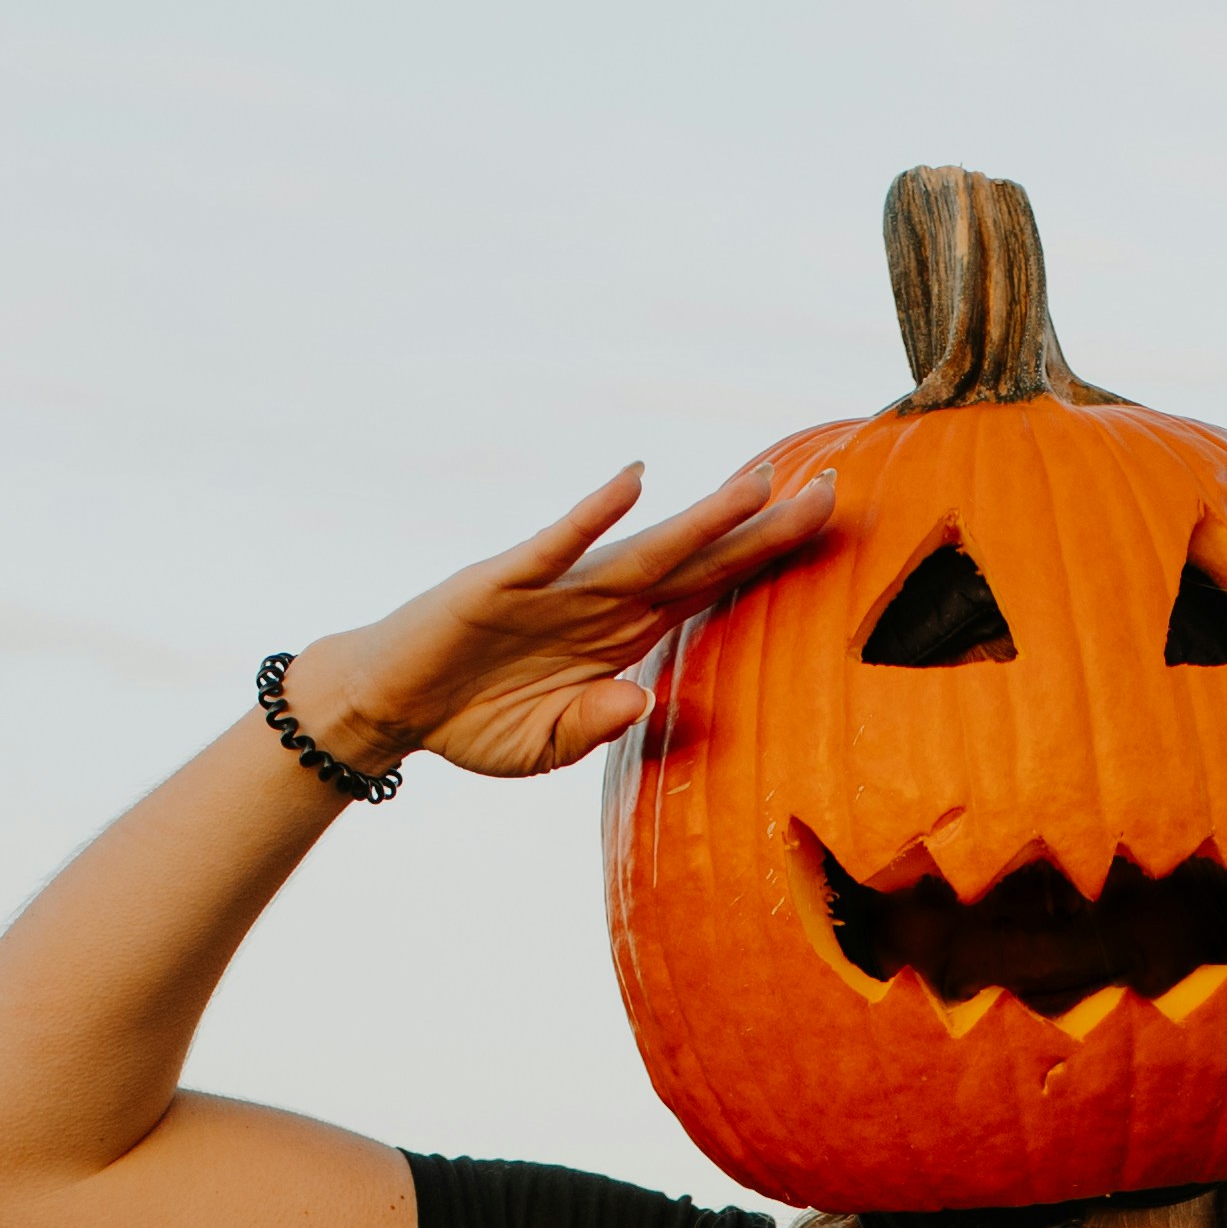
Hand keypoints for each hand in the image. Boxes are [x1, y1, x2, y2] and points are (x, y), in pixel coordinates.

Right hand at [281, 451, 836, 789]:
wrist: (392, 704)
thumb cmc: (475, 721)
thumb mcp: (545, 746)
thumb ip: (594, 726)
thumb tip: (642, 703)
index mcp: (622, 636)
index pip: (711, 588)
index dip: (767, 558)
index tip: (826, 526)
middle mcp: (601, 601)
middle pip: (699, 558)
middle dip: (764, 526)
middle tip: (833, 487)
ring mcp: (556, 587)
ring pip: (646, 547)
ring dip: (703, 517)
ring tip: (760, 482)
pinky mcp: (504, 582)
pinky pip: (557, 545)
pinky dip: (593, 514)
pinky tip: (632, 481)